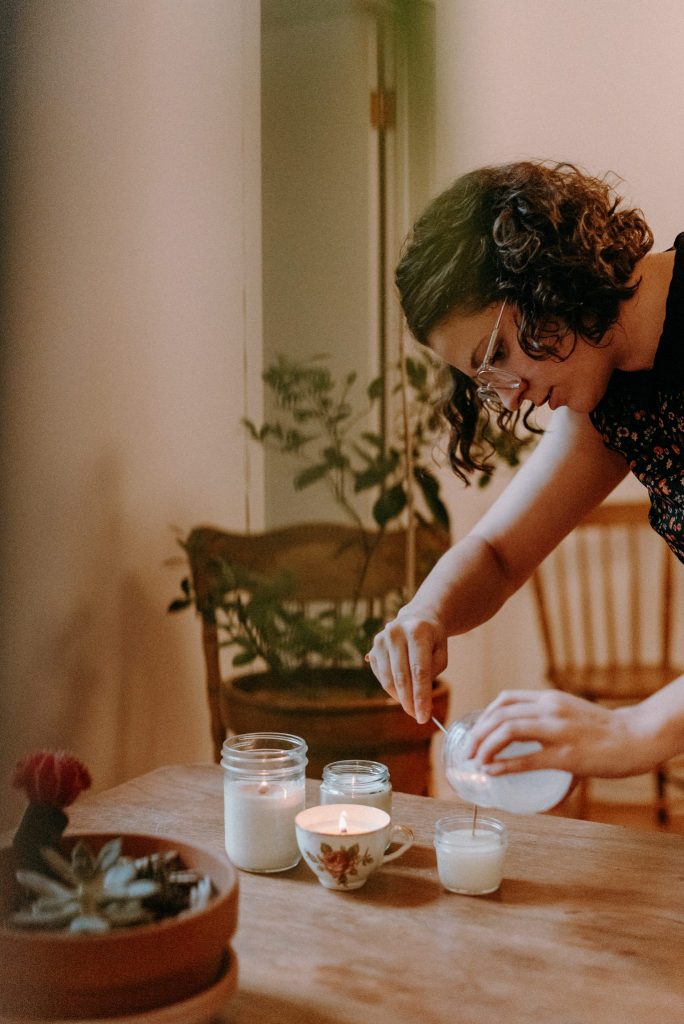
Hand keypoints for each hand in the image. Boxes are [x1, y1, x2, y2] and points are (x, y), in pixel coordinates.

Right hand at [366, 611, 447, 723]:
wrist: (417, 618)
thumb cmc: (432, 640)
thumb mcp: (441, 653)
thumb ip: (431, 674)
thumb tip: (420, 703)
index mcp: (417, 631)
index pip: (419, 670)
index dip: (421, 696)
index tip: (424, 716)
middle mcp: (395, 633)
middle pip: (402, 676)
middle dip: (410, 701)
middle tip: (418, 717)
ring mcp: (381, 640)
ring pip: (388, 679)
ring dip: (399, 698)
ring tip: (411, 706)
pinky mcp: (373, 648)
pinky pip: (381, 677)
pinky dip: (391, 689)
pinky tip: (402, 691)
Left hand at [465, 689, 651, 778]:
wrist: (636, 736)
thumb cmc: (604, 729)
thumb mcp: (571, 713)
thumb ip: (550, 723)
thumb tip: (530, 749)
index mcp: (549, 698)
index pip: (506, 699)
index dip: (484, 715)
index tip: (477, 732)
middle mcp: (550, 709)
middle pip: (500, 714)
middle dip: (477, 733)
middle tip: (469, 751)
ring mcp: (558, 731)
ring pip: (507, 731)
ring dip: (485, 747)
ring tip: (476, 761)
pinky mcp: (566, 755)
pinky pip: (527, 759)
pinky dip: (504, 765)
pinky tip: (492, 771)